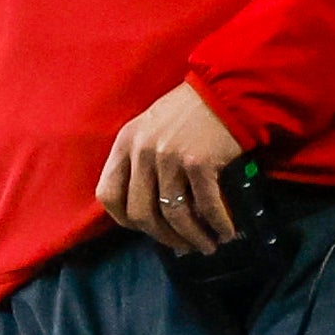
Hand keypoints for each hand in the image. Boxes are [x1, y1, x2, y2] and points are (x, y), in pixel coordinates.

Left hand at [98, 82, 248, 254]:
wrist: (226, 89)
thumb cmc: (191, 110)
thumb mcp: (151, 129)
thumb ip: (142, 161)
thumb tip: (153, 211)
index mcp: (125, 143)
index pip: (108, 196)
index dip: (125, 220)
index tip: (146, 229)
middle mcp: (142, 151)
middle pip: (140, 213)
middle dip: (162, 237)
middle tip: (182, 246)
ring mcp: (169, 157)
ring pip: (173, 215)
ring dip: (192, 237)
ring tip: (207, 245)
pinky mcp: (199, 162)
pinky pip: (205, 205)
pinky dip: (217, 224)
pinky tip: (226, 231)